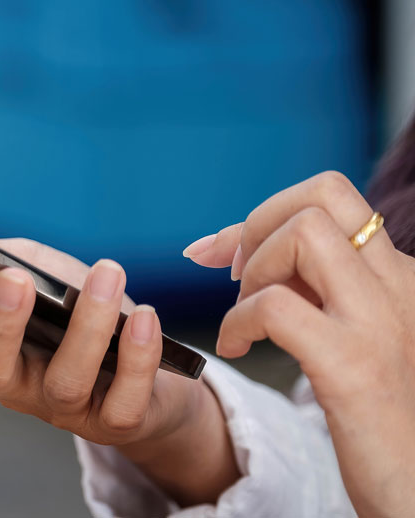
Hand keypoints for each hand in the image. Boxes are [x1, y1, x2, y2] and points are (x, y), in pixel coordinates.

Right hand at [0, 217, 238, 505]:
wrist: (151, 385)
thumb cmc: (78, 320)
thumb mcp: (38, 276)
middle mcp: (9, 377)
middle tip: (12, 278)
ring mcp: (58, 405)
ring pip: (63, 378)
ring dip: (89, 324)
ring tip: (107, 272)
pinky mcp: (113, 421)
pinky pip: (123, 398)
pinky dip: (137, 356)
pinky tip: (144, 317)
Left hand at [183, 171, 414, 515]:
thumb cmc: (378, 415)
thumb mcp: (353, 332)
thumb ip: (315, 287)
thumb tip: (240, 248)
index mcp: (399, 275)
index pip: (333, 195)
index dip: (264, 211)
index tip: (221, 253)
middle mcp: (397, 286)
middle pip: (322, 194)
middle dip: (257, 225)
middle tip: (236, 279)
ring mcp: (378, 322)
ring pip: (303, 234)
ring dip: (253, 271)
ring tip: (245, 318)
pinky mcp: (354, 366)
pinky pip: (274, 307)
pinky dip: (237, 322)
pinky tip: (236, 349)